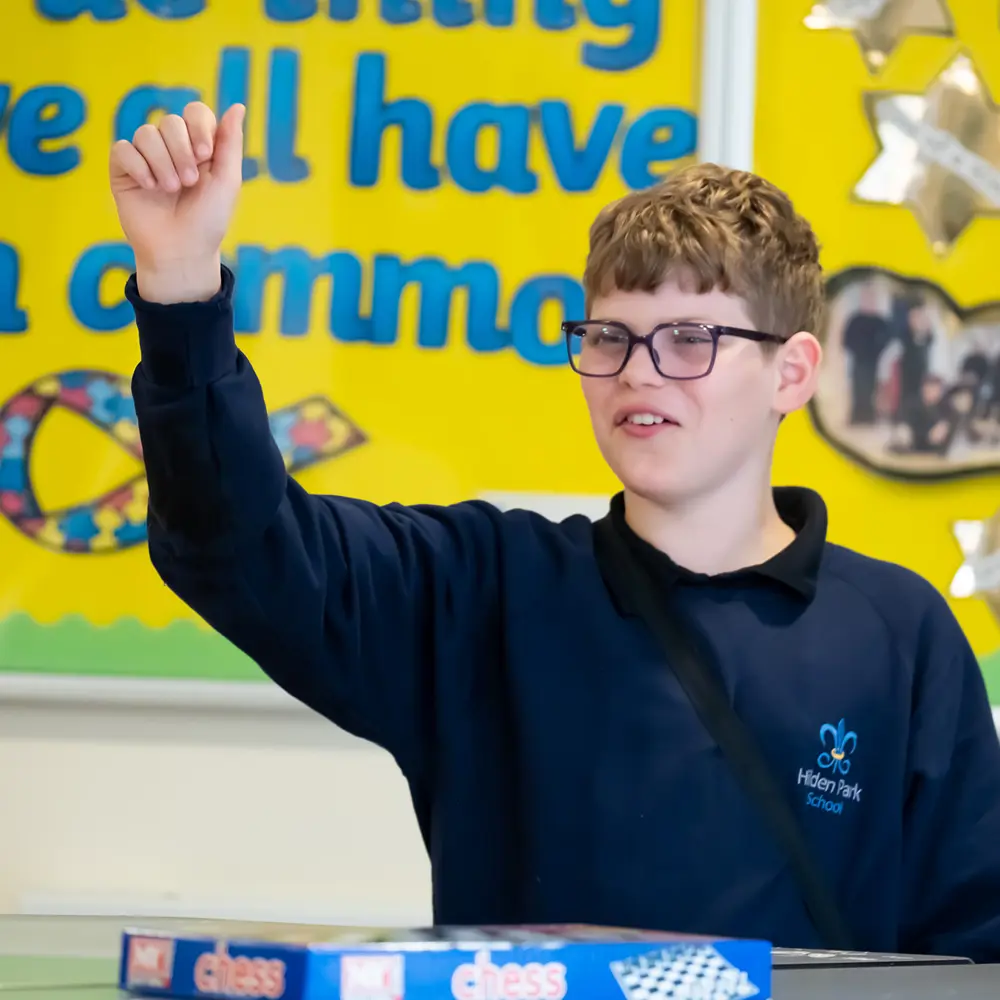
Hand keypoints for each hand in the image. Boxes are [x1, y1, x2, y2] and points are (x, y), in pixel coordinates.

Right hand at [109, 102, 244, 302]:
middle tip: (189, 182)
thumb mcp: (227, 181)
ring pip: (146, 134)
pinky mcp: (124, 170)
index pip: (195, 113)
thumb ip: (230, 143)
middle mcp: (171, 148)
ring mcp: (146, 158)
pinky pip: (123, 150)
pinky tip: (149, 188)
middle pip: (170, 121)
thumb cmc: (208, 220)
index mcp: (199, 147)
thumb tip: (238, 106)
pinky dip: (138, 167)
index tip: (206, 155)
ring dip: (162, 162)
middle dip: (181, 151)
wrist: (182, 251)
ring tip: (170, 189)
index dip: (198, 127)